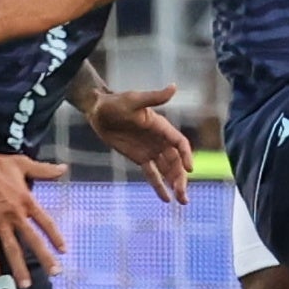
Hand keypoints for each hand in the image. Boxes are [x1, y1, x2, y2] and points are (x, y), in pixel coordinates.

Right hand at [0, 151, 67, 284]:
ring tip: (25, 284)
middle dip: (45, 258)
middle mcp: (15, 214)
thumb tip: (63, 168)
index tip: (64, 250)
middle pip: (33, 240)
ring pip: (11, 248)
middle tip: (55, 273)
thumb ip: (44, 170)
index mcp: (26, 200)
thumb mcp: (23, 164)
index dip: (55, 237)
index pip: (46, 222)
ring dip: (19, 267)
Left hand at [88, 82, 192, 204]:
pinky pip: (152, 174)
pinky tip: (166, 199)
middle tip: (184, 196)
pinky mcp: (140, 158)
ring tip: (181, 201)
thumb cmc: (116, 102)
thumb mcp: (134, 100)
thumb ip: (155, 97)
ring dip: (175, 184)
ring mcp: (151, 151)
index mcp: (161, 127)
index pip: (179, 143)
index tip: (190, 169)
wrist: (99, 111)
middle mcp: (160, 140)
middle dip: (181, 178)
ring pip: (167, 170)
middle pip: (176, 162)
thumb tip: (174, 87)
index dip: (186, 155)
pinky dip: (159, 186)